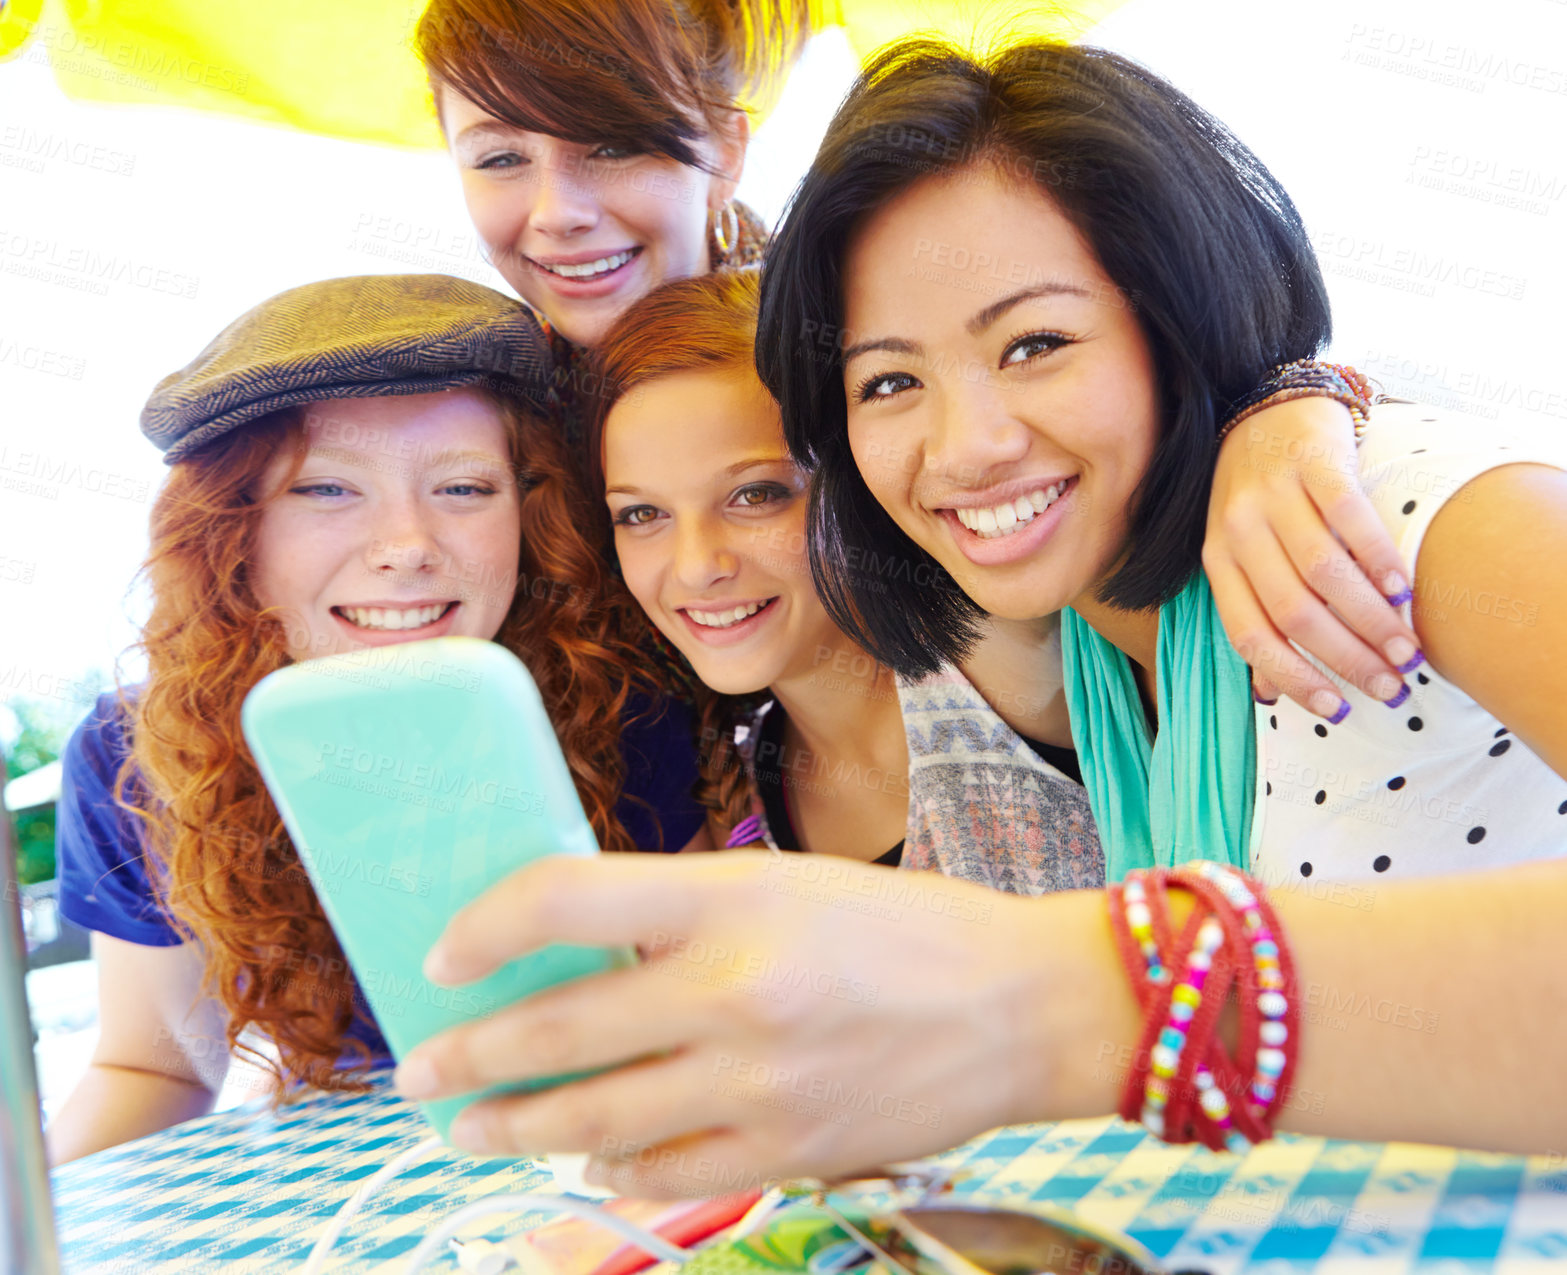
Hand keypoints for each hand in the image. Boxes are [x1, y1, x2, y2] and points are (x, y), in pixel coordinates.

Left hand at [393, 851, 1050, 1194]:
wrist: (1023, 1006)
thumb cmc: (905, 929)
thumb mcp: (789, 883)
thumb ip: (686, 914)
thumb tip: (582, 956)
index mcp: (734, 897)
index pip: (568, 898)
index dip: (485, 924)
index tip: (442, 954)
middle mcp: (736, 989)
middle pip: (561, 1027)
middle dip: (471, 1056)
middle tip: (419, 1072)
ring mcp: (759, 1081)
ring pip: (595, 1117)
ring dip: (518, 1125)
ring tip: (472, 1127)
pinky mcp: (788, 1149)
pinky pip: (666, 1171)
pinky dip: (611, 1168)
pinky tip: (588, 1161)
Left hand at [1204, 398, 1422, 716]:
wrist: (1264, 404)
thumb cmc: (1258, 496)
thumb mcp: (1238, 553)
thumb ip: (1253, 614)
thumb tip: (1267, 693)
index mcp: (1217, 561)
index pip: (1249, 635)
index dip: (1294, 677)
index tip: (1339, 709)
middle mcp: (1238, 529)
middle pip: (1294, 611)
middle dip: (1347, 657)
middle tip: (1391, 684)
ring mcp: (1273, 492)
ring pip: (1324, 572)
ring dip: (1371, 619)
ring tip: (1407, 649)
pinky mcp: (1313, 459)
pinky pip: (1347, 516)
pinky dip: (1377, 557)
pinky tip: (1402, 588)